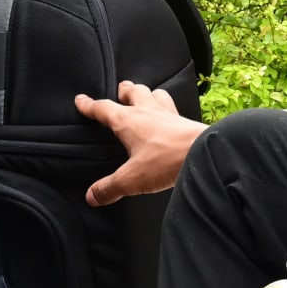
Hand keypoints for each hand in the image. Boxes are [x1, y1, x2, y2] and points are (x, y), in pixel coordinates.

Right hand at [74, 81, 205, 206]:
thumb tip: (92, 196)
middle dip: (123, 91)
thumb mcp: (132, 179)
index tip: (81, 100)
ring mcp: (168, 114)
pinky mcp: (185, 121)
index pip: (103, 108)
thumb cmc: (167, 160)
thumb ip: (110, 187)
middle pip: (133, 92)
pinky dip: (167, 106)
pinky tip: (169, 115)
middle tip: (120, 93)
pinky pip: (173, 107)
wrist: (204, 153)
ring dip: (147, 94)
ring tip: (145, 98)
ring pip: (155, 93)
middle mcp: (147, 112)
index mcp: (128, 121)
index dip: (90, 105)